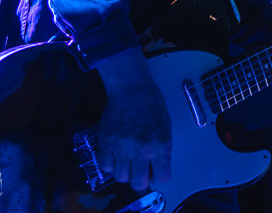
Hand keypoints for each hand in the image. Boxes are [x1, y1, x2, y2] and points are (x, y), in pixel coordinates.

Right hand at [95, 48, 171, 189]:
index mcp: (161, 145)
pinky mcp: (107, 143)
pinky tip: (115, 155)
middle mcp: (143, 150)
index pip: (162, 177)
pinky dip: (110, 164)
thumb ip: (161, 149)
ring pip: (121, 177)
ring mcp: (123, 148)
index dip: (158, 176)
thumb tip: (155, 167)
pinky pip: (106, 166)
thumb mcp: (165, 127)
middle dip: (139, 179)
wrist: (132, 88)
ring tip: (126, 161)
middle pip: (138, 183)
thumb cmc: (152, 104)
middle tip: (138, 170)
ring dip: (124, 172)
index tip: (154, 171)